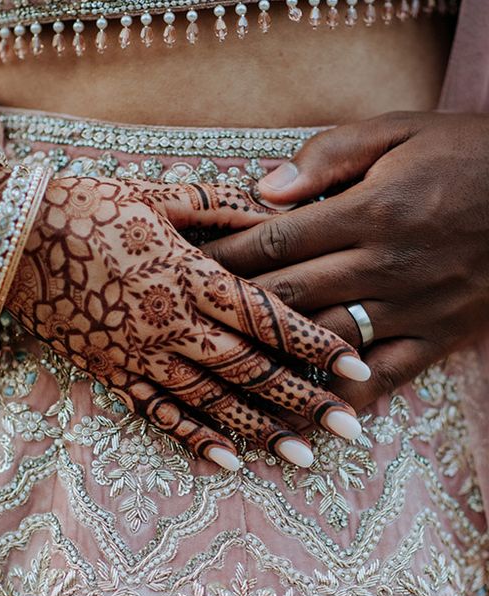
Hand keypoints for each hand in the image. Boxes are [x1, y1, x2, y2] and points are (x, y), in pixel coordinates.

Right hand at [2, 176, 369, 469]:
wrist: (14, 241)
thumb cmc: (89, 209)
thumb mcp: (158, 197)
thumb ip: (221, 208)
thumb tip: (277, 214)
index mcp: (188, 275)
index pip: (266, 315)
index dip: (315, 342)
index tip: (357, 368)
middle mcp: (170, 323)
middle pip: (248, 368)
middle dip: (303, 399)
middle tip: (351, 429)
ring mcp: (139, 355)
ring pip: (211, 400)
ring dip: (259, 429)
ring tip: (305, 456)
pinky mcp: (112, 372)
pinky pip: (158, 413)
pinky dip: (194, 438)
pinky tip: (229, 462)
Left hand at [203, 112, 488, 409]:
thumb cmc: (469, 154)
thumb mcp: (401, 130)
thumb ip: (329, 156)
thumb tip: (264, 191)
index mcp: (371, 210)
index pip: (275, 241)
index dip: (224, 257)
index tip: (184, 267)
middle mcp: (386, 264)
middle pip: (288, 294)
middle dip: (230, 306)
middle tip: (185, 317)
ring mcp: (414, 307)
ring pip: (323, 339)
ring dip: (271, 356)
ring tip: (223, 367)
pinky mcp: (439, 336)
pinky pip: (383, 377)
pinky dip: (341, 398)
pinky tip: (304, 416)